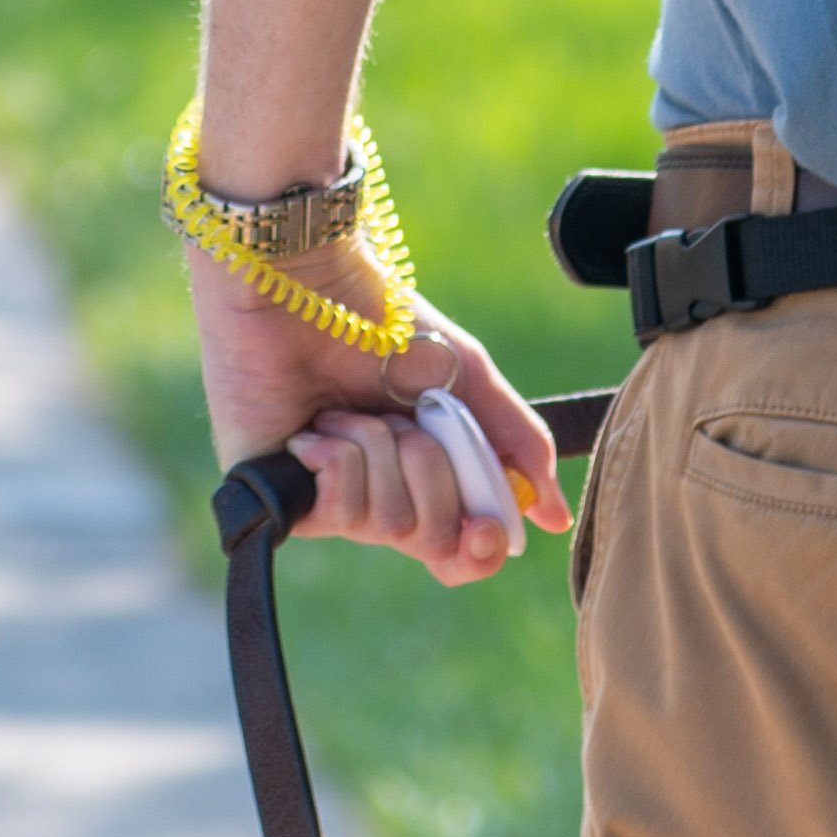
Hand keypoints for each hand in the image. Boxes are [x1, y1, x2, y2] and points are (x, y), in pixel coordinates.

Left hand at [188, 240, 568, 583]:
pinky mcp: (281, 499)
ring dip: (383, 452)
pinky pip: (341, 512)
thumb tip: (554, 518)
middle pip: (433, 543)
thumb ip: (516, 444)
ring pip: (390, 524)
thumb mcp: (468, 380)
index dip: (476, 550)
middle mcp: (376, 496)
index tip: (486, 529)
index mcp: (421, 475)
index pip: (457, 550)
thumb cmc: (384, 322)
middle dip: (433, 477)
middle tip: (408, 425)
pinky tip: (314, 427)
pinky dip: (343, 458)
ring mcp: (327, 500)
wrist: (309, 287)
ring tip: (350, 408)